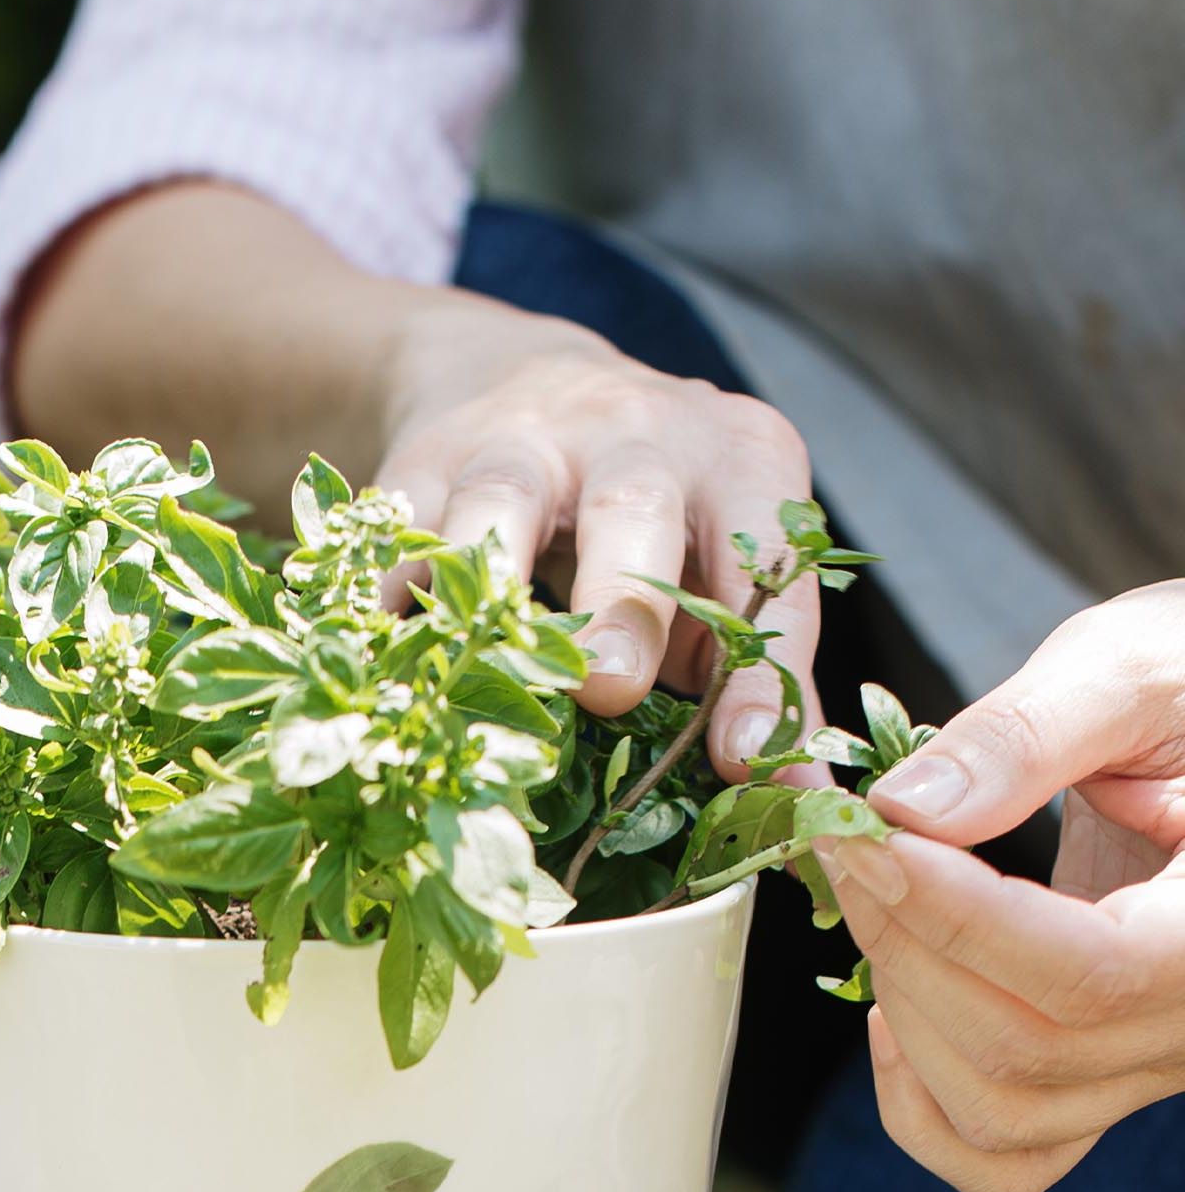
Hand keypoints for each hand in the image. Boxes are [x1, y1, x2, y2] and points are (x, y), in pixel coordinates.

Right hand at [375, 292, 819, 776]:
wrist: (528, 384)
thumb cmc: (657, 522)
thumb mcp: (725, 576)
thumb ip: (766, 684)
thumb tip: (808, 806)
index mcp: (740, 460)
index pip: (766, 563)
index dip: (762, 663)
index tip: (746, 756)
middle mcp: (639, 429)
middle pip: (637, 506)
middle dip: (623, 602)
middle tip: (610, 690)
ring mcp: (524, 434)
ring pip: (503, 493)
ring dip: (492, 577)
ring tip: (480, 660)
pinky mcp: (430, 451)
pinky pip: (403, 517)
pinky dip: (388, 582)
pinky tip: (383, 642)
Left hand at [819, 583, 1184, 1191]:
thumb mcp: (1136, 668)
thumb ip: (1027, 736)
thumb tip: (905, 812)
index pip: (1089, 973)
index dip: (953, 916)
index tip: (861, 835)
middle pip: (1027, 1051)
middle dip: (905, 942)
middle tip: (841, 837)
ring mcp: (1151, 1065)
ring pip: (1000, 1114)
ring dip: (900, 1008)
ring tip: (869, 892)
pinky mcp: (1100, 1078)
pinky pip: (1002, 1156)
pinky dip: (920, 1100)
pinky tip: (891, 1004)